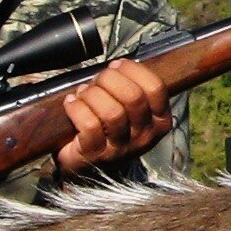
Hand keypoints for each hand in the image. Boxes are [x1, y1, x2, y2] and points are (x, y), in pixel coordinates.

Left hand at [54, 56, 174, 174]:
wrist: (85, 165)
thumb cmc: (106, 128)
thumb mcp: (128, 109)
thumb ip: (130, 87)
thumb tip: (116, 66)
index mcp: (159, 121)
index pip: (156, 88)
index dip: (134, 70)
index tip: (117, 66)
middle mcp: (144, 136)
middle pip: (133, 97)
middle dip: (109, 80)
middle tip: (96, 81)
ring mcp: (121, 148)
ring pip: (111, 112)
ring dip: (92, 95)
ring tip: (83, 94)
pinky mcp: (96, 155)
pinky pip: (89, 126)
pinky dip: (77, 109)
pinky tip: (71, 104)